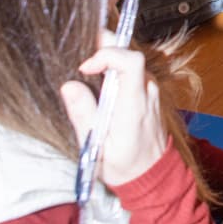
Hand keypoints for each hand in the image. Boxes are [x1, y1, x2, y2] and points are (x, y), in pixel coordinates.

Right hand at [60, 33, 167, 187]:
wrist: (153, 175)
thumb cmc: (124, 165)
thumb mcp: (97, 147)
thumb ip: (84, 116)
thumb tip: (69, 86)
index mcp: (134, 105)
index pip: (131, 62)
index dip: (107, 55)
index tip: (85, 68)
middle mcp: (147, 92)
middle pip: (130, 54)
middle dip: (104, 48)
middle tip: (82, 56)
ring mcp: (151, 90)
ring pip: (131, 59)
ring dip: (109, 58)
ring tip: (87, 71)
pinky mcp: (149, 91)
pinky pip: (133, 69)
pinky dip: (115, 67)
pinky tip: (100, 81)